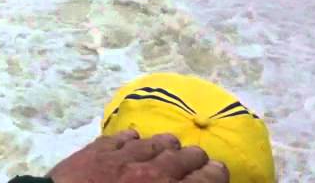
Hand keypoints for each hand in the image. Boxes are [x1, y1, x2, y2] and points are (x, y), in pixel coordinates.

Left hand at [49, 129, 228, 182]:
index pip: (208, 178)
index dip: (216, 174)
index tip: (217, 172)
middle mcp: (154, 171)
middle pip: (186, 156)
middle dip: (195, 159)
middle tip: (196, 162)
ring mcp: (124, 157)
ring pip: (156, 141)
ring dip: (166, 146)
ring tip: (169, 148)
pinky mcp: (97, 151)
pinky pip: (121, 136)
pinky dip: (131, 139)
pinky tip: (133, 140)